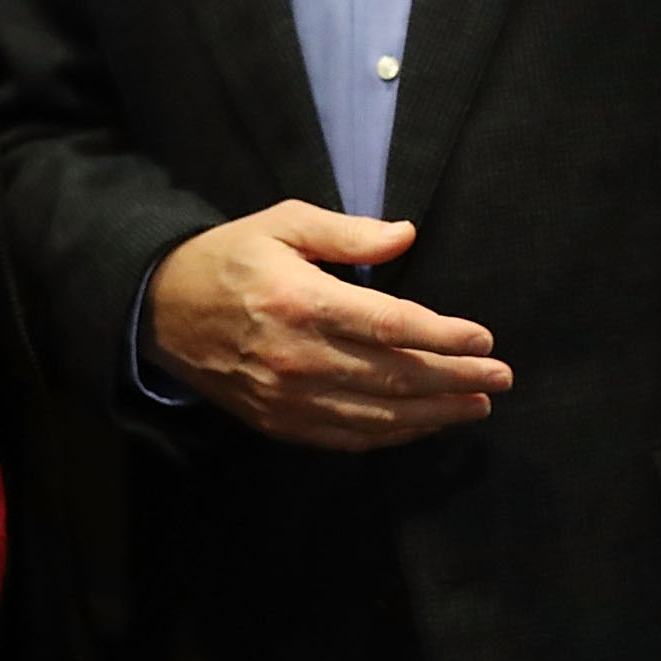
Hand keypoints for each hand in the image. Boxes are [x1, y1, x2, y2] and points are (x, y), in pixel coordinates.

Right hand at [146, 200, 513, 451]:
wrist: (160, 311)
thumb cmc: (231, 257)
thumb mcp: (284, 223)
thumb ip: (347, 232)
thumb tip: (405, 236)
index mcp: (302, 301)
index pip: (391, 326)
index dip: (444, 337)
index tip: (484, 338)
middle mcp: (298, 357)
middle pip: (395, 377)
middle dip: (456, 380)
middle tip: (500, 377)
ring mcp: (287, 398)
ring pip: (378, 416)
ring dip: (435, 415)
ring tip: (477, 406)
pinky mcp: (278, 423)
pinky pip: (347, 437)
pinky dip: (393, 436)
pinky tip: (424, 425)